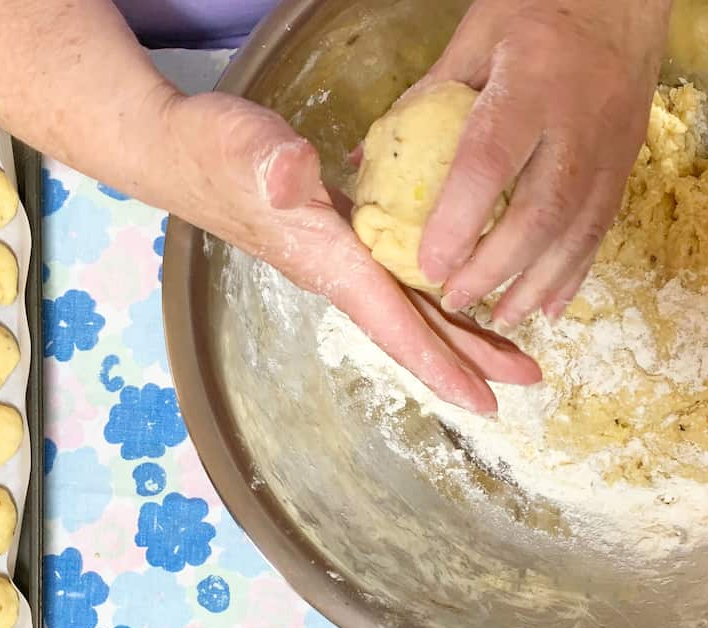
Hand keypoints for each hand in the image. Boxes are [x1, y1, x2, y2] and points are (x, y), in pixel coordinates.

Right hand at [155, 92, 541, 412]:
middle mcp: (338, 272)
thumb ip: (271, 166)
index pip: (395, 324)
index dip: (442, 363)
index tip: (486, 398)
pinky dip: (435, 293)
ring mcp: (340, 258)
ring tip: (511, 348)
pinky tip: (461, 289)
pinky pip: (400, 277)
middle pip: (414, 329)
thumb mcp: (244, 148)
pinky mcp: (341, 236)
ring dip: (460, 330)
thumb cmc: (212, 149)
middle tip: (530, 377)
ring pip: (411, 307)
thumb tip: (294, 177)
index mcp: (328, 260)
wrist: (178, 149)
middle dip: (470, 358)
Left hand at [414, 0, 671, 325]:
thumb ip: (424, 99)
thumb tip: (368, 159)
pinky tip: (551, 306)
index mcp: (530, 83)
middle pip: (541, 211)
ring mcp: (611, 146)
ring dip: (537, 283)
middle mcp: (577, 122)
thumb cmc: (539, 6)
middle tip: (457, 300)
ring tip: (501, 317)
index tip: (431, 265)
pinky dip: (575, 273)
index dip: (460, 220)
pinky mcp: (627, 162)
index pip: (491, 161)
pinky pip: (602, 227)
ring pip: (578, 230)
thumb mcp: (475, 36)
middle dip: (497, 267)